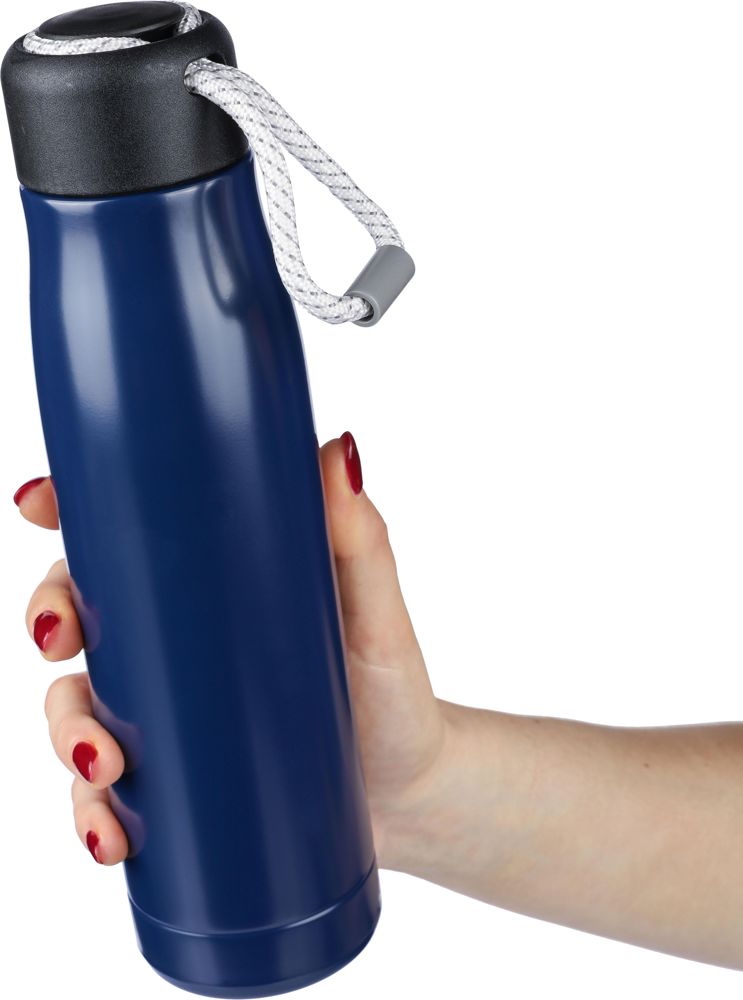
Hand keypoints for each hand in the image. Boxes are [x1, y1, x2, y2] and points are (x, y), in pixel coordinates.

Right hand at [15, 433, 446, 866]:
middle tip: (61, 639)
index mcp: (212, 584)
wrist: (410, 791)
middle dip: (48, 620)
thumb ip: (360, 537)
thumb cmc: (391, 689)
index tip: (39, 502)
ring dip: (65, 732)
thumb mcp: (374, 612)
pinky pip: (103, 792)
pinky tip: (109, 832)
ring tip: (104, 763)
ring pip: (75, 706)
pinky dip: (90, 813)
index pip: (124, 535)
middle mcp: (176, 641)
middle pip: (77, 613)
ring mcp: (169, 711)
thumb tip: (340, 451)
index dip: (67, 511)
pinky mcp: (173, 779)